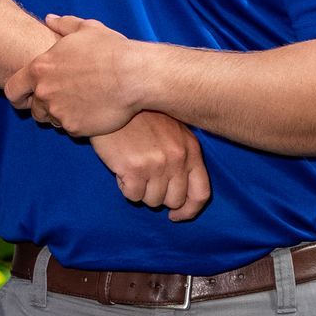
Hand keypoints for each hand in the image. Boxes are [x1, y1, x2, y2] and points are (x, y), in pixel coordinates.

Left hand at [4, 16, 144, 138]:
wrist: (134, 75)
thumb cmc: (111, 49)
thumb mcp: (86, 29)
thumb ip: (63, 25)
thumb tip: (49, 19)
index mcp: (40, 68)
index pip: (13, 89)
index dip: (18, 95)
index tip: (25, 98)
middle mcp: (44, 92)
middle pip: (34, 108)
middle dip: (44, 106)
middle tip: (63, 101)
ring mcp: (58, 112)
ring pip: (52, 120)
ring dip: (61, 115)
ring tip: (82, 103)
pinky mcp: (74, 127)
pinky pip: (70, 128)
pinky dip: (79, 123)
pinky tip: (94, 112)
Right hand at [92, 112, 211, 218]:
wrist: (114, 100)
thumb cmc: (140, 118)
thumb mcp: (173, 132)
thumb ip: (183, 157)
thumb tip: (181, 193)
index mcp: (190, 150)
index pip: (201, 193)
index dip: (189, 210)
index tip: (175, 215)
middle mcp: (178, 159)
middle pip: (173, 201)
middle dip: (158, 196)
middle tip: (145, 180)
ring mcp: (157, 164)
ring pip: (151, 201)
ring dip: (140, 190)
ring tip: (132, 168)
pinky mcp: (134, 168)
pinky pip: (132, 196)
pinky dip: (125, 186)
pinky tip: (122, 168)